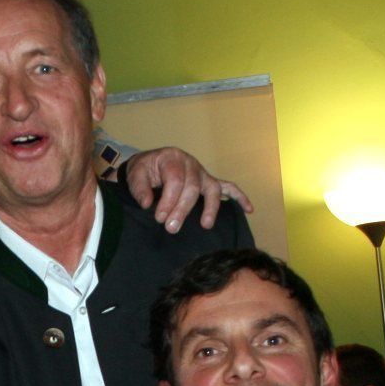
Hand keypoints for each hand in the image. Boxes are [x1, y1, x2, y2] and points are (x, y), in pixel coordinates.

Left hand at [123, 147, 252, 232]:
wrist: (149, 165)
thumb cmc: (144, 171)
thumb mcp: (136, 174)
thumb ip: (139, 188)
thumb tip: (148, 203)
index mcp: (173, 158)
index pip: (175, 179)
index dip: (169, 200)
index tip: (159, 217)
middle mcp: (191, 163)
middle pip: (193, 187)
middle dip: (183, 209)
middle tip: (171, 228)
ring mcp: (202, 173)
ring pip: (212, 188)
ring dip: (211, 207)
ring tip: (205, 225)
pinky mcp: (209, 182)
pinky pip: (228, 187)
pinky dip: (240, 197)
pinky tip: (249, 209)